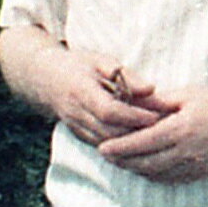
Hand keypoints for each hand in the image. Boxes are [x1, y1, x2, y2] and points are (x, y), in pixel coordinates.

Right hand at [9, 36, 170, 146]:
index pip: (110, 111)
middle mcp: (76, 112)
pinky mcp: (79, 135)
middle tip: (163, 130)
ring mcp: (75, 126)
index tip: (156, 116)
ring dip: (131, 143)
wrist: (44, 78)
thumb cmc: (77, 65)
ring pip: (107, 143)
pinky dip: (121, 146)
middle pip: (110, 132)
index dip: (134, 116)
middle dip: (137, 133)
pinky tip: (138, 142)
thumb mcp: (100, 60)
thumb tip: (151, 89)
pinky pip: (102, 145)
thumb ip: (126, 75)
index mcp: (81, 90)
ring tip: (155, 137)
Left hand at [94, 85, 207, 185]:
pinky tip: (144, 167)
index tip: (102, 148)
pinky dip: (153, 175)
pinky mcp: (201, 174)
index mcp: (181, 129)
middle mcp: (186, 152)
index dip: (120, 148)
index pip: (142, 142)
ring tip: (120, 161)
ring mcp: (194, 167)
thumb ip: (159, 102)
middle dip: (122, 161)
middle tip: (105, 155)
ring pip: (156, 174)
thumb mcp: (189, 95)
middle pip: (145, 163)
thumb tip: (132, 102)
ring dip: (135, 169)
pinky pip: (170, 179)